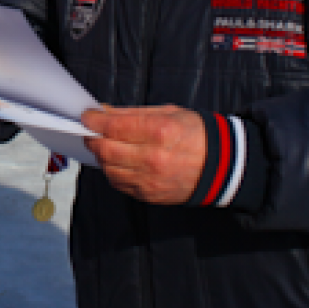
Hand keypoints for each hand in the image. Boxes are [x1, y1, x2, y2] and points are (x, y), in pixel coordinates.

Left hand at [81, 105, 207, 205]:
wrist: (222, 166)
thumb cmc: (196, 134)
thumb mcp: (168, 112)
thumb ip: (132, 113)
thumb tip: (103, 112)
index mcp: (159, 131)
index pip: (113, 127)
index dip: (93, 120)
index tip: (87, 116)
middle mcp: (153, 158)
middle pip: (106, 150)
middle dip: (93, 138)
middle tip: (91, 131)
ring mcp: (150, 180)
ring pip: (109, 169)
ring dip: (101, 156)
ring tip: (106, 145)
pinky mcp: (149, 195)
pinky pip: (119, 184)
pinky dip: (112, 171)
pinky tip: (118, 162)